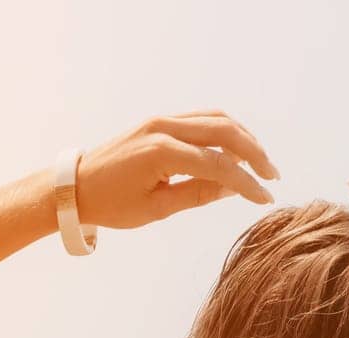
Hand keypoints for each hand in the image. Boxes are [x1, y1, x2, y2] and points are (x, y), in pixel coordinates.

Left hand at [75, 110, 278, 229]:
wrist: (77, 186)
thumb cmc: (112, 204)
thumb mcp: (157, 208)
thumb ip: (198, 194)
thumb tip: (234, 188)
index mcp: (161, 153)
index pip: (218, 164)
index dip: (246, 183)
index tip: (264, 199)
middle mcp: (164, 127)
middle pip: (224, 131)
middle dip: (254, 153)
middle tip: (271, 176)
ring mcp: (162, 119)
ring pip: (216, 119)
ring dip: (243, 138)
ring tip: (259, 163)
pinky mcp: (160, 120)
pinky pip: (201, 118)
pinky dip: (224, 131)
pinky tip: (236, 151)